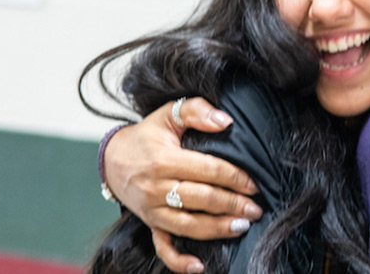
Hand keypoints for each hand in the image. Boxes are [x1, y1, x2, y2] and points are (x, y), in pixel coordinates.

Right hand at [103, 97, 261, 272]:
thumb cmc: (147, 135)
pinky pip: (163, 247)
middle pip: (202, 199)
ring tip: (242, 226)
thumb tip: (225, 120)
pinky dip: (179, 260)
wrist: (112, 158)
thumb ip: (197, 110)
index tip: (254, 184)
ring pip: (189, 225)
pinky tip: (200, 265)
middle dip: (233, 204)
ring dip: (218, 229)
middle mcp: (156, 187)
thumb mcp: (168, 112)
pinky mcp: (149, 223)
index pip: (208, 170)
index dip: (234, 178)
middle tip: (256, 208)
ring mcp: (152, 210)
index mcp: (164, 159)